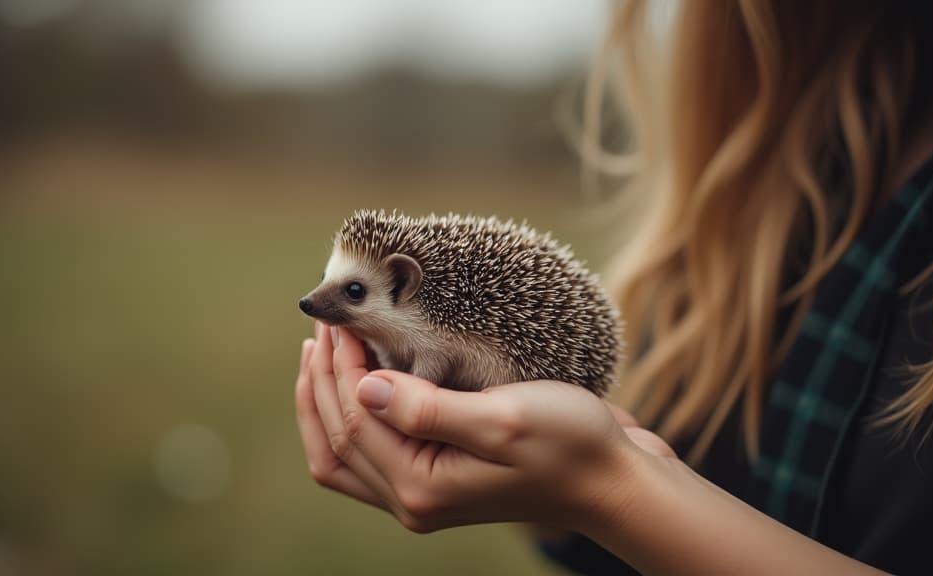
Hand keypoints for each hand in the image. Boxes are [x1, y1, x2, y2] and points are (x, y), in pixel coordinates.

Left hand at [295, 322, 674, 533]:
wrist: (610, 480)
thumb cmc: (569, 444)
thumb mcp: (503, 419)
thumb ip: (427, 409)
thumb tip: (364, 387)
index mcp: (422, 487)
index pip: (353, 421)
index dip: (337, 368)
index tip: (340, 320)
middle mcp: (413, 500)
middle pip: (338, 440)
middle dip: (322, 380)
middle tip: (325, 326)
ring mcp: (422, 495)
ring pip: (344, 454)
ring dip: (325, 402)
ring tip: (322, 353)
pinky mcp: (435, 481)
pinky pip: (369, 457)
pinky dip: (349, 419)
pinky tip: (355, 383)